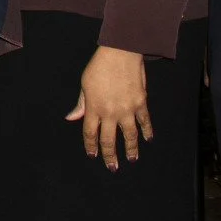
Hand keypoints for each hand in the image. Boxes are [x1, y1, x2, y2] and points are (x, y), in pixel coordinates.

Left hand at [65, 45, 150, 170]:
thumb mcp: (84, 84)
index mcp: (93, 107)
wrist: (120, 52)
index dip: (91, 146)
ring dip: (131, 150)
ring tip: (132, 159)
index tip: (92, 155)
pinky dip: (147, 131)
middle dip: (110, 155)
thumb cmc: (99, 67)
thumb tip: (72, 118)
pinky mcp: (141, 103)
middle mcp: (110, 112)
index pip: (90, 133)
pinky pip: (145, 122)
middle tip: (112, 167)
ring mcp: (127, 109)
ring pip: (129, 135)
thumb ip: (81, 104)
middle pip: (109, 139)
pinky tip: (148, 139)